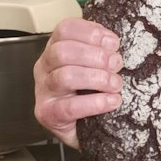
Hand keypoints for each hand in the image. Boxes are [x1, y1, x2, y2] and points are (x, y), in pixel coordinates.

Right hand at [33, 18, 122, 146]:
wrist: (84, 131)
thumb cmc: (88, 94)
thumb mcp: (94, 67)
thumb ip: (100, 51)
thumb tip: (113, 43)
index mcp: (54, 49)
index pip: (65, 29)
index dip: (91, 32)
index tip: (113, 43)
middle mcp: (44, 67)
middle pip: (63, 51)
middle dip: (95, 56)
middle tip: (117, 65)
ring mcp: (43, 91)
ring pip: (65, 76)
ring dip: (97, 78)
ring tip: (116, 85)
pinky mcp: (47, 114)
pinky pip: (70, 107)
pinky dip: (96, 103)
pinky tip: (112, 101)